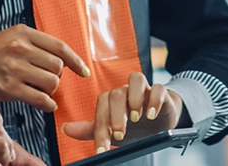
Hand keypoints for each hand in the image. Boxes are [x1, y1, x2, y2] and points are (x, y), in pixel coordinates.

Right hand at [0, 25, 89, 111]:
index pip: (59, 46)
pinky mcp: (8, 88)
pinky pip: (40, 99)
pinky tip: (45, 105)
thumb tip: (58, 60)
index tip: (83, 71)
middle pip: (57, 66)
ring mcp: (14, 68)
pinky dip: (47, 104)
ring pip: (51, 82)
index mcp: (22, 32)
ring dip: (50, 90)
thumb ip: (31, 44)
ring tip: (39, 91)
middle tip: (46, 81)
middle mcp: (19, 47)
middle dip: (56, 76)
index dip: (76, 60)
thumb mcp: (7, 38)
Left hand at [62, 72, 184, 153]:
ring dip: (134, 99)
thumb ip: (90, 129)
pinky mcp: (161, 92)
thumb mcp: (112, 132)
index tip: (103, 148)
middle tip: (119, 134)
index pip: (102, 107)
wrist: (160, 124)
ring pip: (136, 80)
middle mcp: (126, 91)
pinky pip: (158, 88)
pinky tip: (152, 114)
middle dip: (116, 115)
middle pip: (117, 93)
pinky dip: (155, 100)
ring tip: (136, 118)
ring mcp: (144, 90)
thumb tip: (65, 129)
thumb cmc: (134, 127)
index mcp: (112, 100)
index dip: (101, 127)